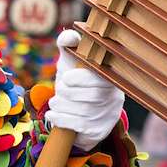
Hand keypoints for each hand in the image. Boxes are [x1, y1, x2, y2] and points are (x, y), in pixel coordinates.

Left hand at [46, 29, 123, 150]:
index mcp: (110, 77)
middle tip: (59, 90)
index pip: (101, 79)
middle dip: (67, 92)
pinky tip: (52, 115)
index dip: (81, 78)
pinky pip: (79, 126)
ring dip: (62, 105)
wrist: (75, 111)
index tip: (65, 77)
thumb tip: (70, 35)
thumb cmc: (73, 80)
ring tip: (55, 102)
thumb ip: (68, 45)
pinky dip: (60, 119)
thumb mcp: (70, 61)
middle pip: (92, 96)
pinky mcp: (99, 130)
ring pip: (83, 111)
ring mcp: (109, 115)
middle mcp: (114, 97)